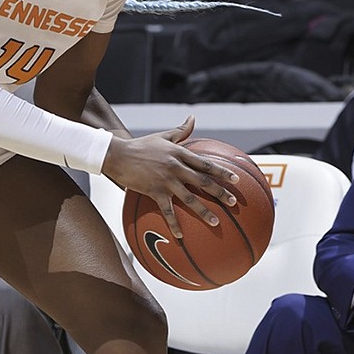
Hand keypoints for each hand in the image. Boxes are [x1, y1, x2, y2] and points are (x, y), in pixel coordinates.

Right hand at [101, 115, 237, 238]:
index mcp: (178, 152)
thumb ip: (180, 130)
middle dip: (220, 192)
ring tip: (216, 221)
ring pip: (189, 198)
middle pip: (202, 181)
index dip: (221, 171)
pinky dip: (174, 223)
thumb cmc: (141, 145)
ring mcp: (165, 180)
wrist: (118, 155)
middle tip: (233, 202)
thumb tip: (193, 118)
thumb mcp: (162, 136)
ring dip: (203, 211)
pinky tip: (180, 235)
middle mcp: (175, 166)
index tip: (235, 179)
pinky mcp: (154, 191)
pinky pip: (167, 210)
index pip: (204, 163)